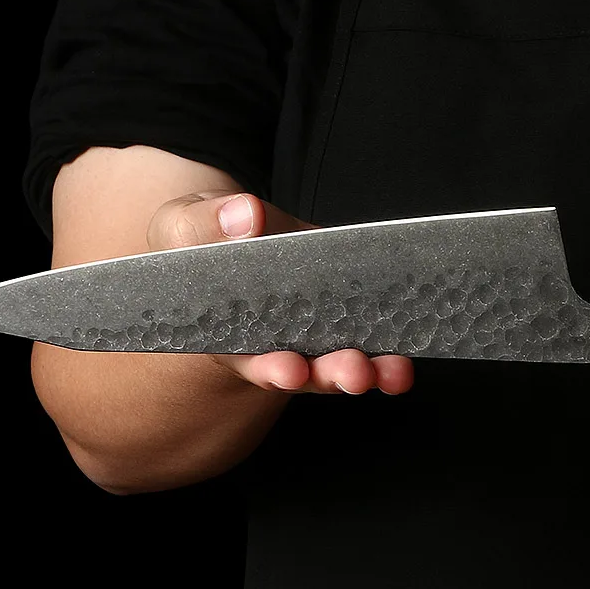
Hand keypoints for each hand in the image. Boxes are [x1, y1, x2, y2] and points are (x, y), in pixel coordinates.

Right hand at [146, 190, 414, 395]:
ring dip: (368, 369)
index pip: (250, 359)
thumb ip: (207, 223)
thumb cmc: (199, 239)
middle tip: (351, 374)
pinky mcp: (342, 314)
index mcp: (227, 334)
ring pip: (339, 363)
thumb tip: (247, 214)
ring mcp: (312, 333)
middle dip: (328, 373)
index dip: (271, 368)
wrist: (231, 235)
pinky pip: (369, 339)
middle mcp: (273, 345)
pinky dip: (388, 352)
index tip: (289, 369)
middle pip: (304, 370)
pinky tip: (404, 360)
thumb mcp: (185, 225)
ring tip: (391, 372)